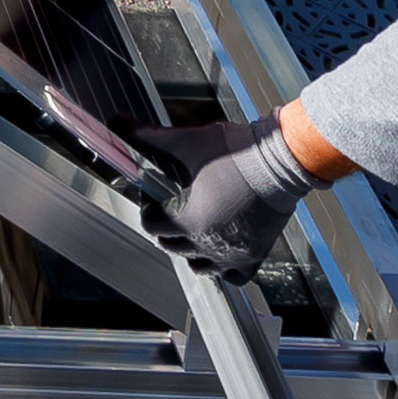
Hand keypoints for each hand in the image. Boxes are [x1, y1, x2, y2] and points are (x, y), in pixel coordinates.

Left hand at [134, 115, 315, 271]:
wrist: (281, 160)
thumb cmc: (235, 152)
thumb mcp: (186, 141)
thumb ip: (148, 135)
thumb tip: (117, 121)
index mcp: (189, 221)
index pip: (154, 227)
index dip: (148, 211)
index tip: (153, 200)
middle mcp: (210, 243)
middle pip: (173, 247)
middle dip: (166, 230)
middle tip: (170, 213)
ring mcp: (234, 253)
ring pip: (201, 267)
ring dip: (191, 252)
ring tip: (193, 231)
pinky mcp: (256, 255)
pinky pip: (234, 277)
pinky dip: (224, 268)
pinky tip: (221, 247)